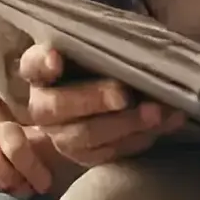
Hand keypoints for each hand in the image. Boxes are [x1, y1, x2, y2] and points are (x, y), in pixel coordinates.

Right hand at [0, 119, 59, 196]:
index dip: (32, 169)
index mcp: (7, 130)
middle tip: (27, 193)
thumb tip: (76, 153)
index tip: (45, 185)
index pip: (16, 146)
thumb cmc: (31, 155)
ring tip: (9, 198)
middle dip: (14, 183)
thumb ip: (59, 150)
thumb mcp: (47, 147)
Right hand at [16, 43, 186, 166]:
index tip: (56, 59)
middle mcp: (43, 107)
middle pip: (60, 106)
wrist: (102, 103)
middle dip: (95, 100)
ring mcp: (62, 136)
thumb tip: (125, 44)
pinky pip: (110, 152)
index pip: (33, 64)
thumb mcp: (95, 49)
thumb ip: (99, 43)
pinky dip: (141, 137)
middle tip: (124, 95)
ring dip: (125, 124)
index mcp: (40, 72)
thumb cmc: (99, 66)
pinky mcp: (85, 156)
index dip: (43, 63)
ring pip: (87, 135)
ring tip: (156, 112)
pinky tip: (165, 122)